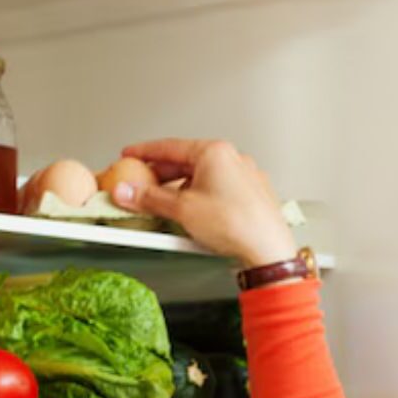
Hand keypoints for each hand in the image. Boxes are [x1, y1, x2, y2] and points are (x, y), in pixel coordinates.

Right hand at [110, 139, 298, 267]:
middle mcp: (234, 160)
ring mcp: (246, 178)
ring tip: (165, 209)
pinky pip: (218, 193)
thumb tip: (128, 192)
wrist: (268, 250)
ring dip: (181, 192)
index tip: (130, 156)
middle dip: (161, 177)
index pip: (170, 147)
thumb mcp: (182, 210)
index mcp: (216, 152)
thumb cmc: (237, 224)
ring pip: (203, 180)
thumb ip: (149, 198)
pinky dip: (201, 201)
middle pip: (186, 164)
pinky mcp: (252, 197)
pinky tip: (191, 219)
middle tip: (141, 186)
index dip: (144, 152)